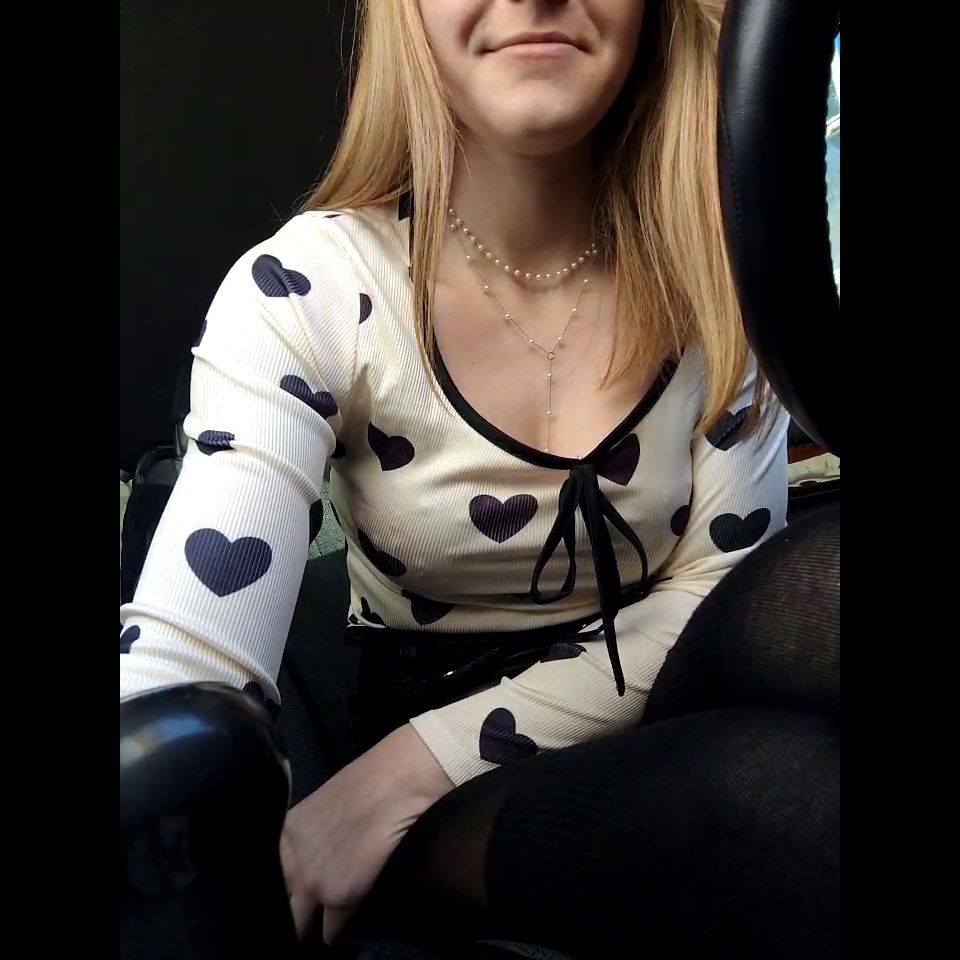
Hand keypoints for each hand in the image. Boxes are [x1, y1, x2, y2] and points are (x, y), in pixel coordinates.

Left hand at [280, 723, 452, 941]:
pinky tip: (345, 924)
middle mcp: (290, 863)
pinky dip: (339, 931)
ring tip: (325, 922)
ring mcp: (312, 883)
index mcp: (283, 837)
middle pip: (280, 907)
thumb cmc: (366, 782)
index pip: (269, 881)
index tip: (291, 895)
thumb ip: (305, 839)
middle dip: (291, 911)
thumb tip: (308, 861)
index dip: (281, 890)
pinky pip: (333, 931)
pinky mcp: (340, 897)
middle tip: (306, 913)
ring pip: (302, 926)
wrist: (395, 781)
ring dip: (314, 924)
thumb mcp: (318, 809)